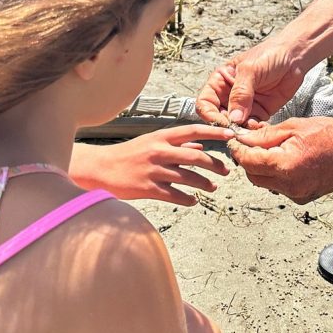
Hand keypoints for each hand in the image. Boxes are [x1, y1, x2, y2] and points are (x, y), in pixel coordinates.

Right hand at [69, 125, 233, 203]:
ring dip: (204, 184)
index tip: (231, 134)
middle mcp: (159, 151)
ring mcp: (153, 170)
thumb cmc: (128, 154)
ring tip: (212, 188)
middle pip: (196, 157)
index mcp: (160, 136)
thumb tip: (201, 146)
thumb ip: (176, 144)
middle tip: (226, 171)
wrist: (100, 168)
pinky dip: (188, 199)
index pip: (193, 131)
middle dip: (215, 164)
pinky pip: (174, 195)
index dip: (214, 132)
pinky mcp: (147, 188)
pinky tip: (193, 201)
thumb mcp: (151, 142)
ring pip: (188, 178)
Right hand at [195, 40, 306, 126]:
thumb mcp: (250, 70)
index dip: (209, 115)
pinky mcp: (260, 111)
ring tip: (251, 128)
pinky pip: (252, 126)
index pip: (205, 103)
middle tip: (236, 130)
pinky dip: (254, 130)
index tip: (222, 122)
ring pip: (236, 124)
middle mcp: (230, 95)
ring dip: (241, 130)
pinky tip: (260, 126)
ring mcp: (245, 104)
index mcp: (221, 81)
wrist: (295, 56)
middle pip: (219, 117)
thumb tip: (233, 118)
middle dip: (226, 125)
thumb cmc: (269, 55)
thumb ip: (240, 94)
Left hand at [227, 116, 332, 203]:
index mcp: (285, 165)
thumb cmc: (328, 133)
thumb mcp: (293, 126)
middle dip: (247, 160)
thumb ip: (265, 135)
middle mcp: (289, 185)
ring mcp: (297, 194)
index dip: (238, 150)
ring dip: (261, 168)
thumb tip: (242, 139)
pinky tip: (285, 161)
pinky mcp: (303, 198)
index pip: (248, 161)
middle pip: (253, 176)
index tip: (234, 140)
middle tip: (250, 144)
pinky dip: (276, 176)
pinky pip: (279, 188)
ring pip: (265, 183)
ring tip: (270, 150)